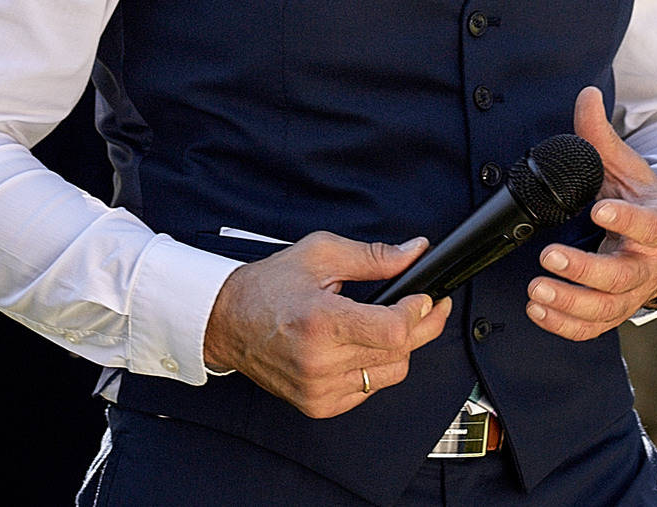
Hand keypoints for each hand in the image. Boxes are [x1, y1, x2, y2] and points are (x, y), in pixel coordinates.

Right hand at [201, 234, 449, 417]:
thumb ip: (373, 256)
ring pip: (390, 374)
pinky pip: (368, 390)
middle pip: (399, 352)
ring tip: (393, 324)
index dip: (419, 311)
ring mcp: (318, 388)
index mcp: (321, 321)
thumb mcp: (321, 255)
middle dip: (422, 325)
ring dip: (400, 349)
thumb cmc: (269, 287)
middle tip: (429, 306)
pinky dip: (376, 368)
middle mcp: (320, 362)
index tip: (427, 296)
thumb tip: (414, 252)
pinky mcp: (317, 405)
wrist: (227, 322)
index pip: (393, 330)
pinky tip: (366, 347)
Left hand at [524, 88, 656, 340]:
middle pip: (620, 276)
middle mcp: (648, 264)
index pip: (647, 224)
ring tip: (536, 290)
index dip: (625, 220)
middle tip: (548, 256)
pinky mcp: (616, 312)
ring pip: (606, 309)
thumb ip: (602, 135)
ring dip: (569, 303)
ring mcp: (633, 293)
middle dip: (584, 270)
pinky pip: (593, 328)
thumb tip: (586, 95)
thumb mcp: (628, 167)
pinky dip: (565, 325)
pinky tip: (538, 310)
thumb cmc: (644, 202)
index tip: (598, 209)